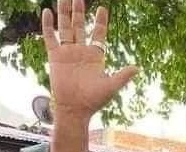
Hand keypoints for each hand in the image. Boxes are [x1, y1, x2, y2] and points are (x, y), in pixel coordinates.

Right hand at [42, 0, 137, 122]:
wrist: (75, 109)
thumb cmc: (94, 101)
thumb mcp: (111, 86)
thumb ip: (123, 76)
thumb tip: (138, 68)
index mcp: (95, 57)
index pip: (99, 34)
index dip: (101, 22)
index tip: (104, 8)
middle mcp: (81, 52)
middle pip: (80, 26)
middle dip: (80, 11)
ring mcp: (67, 53)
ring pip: (66, 28)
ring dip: (65, 13)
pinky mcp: (55, 56)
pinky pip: (50, 37)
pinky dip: (48, 25)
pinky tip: (48, 12)